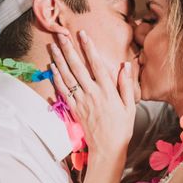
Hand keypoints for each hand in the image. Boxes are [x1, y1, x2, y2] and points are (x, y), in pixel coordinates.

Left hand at [50, 30, 135, 164]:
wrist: (107, 149)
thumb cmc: (121, 127)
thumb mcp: (130, 105)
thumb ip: (126, 84)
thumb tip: (125, 65)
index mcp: (107, 90)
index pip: (96, 64)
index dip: (88, 47)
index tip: (82, 34)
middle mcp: (92, 93)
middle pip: (77, 66)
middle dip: (68, 49)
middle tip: (61, 34)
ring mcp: (81, 101)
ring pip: (67, 76)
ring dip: (59, 59)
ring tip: (52, 45)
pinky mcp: (74, 108)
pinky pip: (63, 90)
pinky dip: (56, 77)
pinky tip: (52, 66)